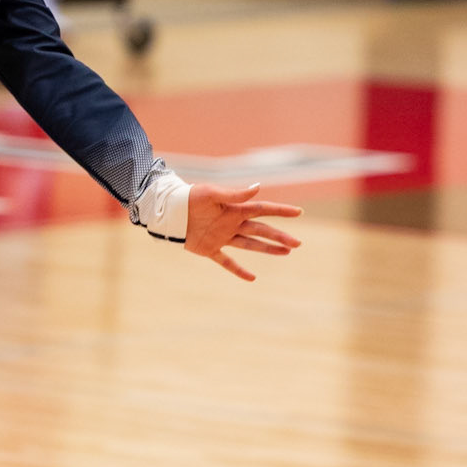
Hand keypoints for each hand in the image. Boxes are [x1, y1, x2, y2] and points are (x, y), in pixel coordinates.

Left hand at [185, 183, 301, 282]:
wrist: (168, 211)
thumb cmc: (190, 197)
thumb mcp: (212, 193)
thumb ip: (235, 194)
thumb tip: (259, 187)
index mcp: (234, 208)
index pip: (263, 210)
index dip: (280, 211)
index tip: (298, 212)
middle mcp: (232, 223)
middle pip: (261, 230)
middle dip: (279, 236)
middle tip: (297, 243)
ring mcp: (223, 237)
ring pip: (251, 245)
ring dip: (268, 249)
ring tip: (286, 253)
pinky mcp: (210, 249)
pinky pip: (227, 262)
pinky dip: (238, 270)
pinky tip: (252, 278)